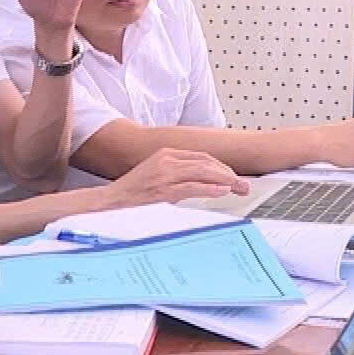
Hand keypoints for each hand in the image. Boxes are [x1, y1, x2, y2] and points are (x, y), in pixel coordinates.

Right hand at [104, 148, 248, 205]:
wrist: (110, 201)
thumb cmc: (133, 192)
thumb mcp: (158, 175)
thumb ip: (179, 175)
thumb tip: (206, 182)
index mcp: (166, 154)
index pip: (202, 157)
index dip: (222, 167)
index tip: (233, 178)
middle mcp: (166, 160)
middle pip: (206, 162)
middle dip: (228, 173)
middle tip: (243, 185)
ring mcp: (164, 174)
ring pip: (203, 172)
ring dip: (225, 180)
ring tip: (239, 188)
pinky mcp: (162, 190)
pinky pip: (192, 187)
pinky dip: (210, 188)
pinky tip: (222, 191)